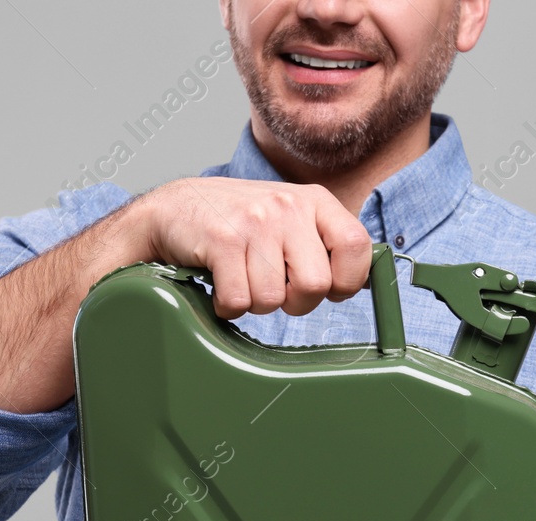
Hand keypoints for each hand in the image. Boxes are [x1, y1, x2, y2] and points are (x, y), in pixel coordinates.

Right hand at [134, 176, 373, 319]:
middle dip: (295, 302)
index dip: (346, 281)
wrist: (173, 211)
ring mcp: (255, 220)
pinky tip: (221, 283)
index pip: (357, 246)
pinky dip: (228, 306)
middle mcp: (288, 205)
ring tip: (241, 277)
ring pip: (273, 300)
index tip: (328, 288)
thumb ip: (325, 245)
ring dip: (256, 302)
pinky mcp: (222, 239)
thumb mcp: (291, 221)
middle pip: (316, 286)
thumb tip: (362, 283)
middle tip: (274, 287)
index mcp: (314, 201)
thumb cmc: (239, 225)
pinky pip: (240, 301)